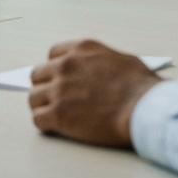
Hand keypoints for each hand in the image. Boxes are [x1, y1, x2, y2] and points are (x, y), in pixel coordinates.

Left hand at [28, 39, 160, 147]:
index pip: (53, 54)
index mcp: (80, 49)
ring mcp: (60, 90)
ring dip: (42, 106)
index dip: (56, 69)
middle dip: (46, 87)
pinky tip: (54, 127)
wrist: (144, 109)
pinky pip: (38, 119)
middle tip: (55, 99)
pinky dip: (44, 124)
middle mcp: (65, 66)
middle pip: (38, 75)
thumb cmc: (141, 87)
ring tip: (53, 115)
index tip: (61, 79)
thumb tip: (98, 70)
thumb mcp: (121, 60)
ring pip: (33, 97)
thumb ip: (100, 61)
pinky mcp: (59, 115)